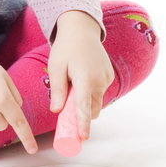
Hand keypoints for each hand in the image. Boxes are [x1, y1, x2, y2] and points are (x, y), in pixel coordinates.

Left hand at [48, 11, 114, 139]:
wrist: (81, 30)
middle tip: (66, 110)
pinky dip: (90, 92)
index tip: (83, 137)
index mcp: (85, 78)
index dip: (83, 124)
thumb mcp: (56, 68)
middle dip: (82, 114)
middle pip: (92, 108)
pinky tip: (81, 78)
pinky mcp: (109, 76)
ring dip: (85, 101)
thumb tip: (56, 110)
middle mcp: (100, 80)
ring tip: (72, 85)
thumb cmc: (66, 48)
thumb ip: (57, 90)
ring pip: (96, 101)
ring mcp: (107, 78)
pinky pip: (99, 92)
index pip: (84, 107)